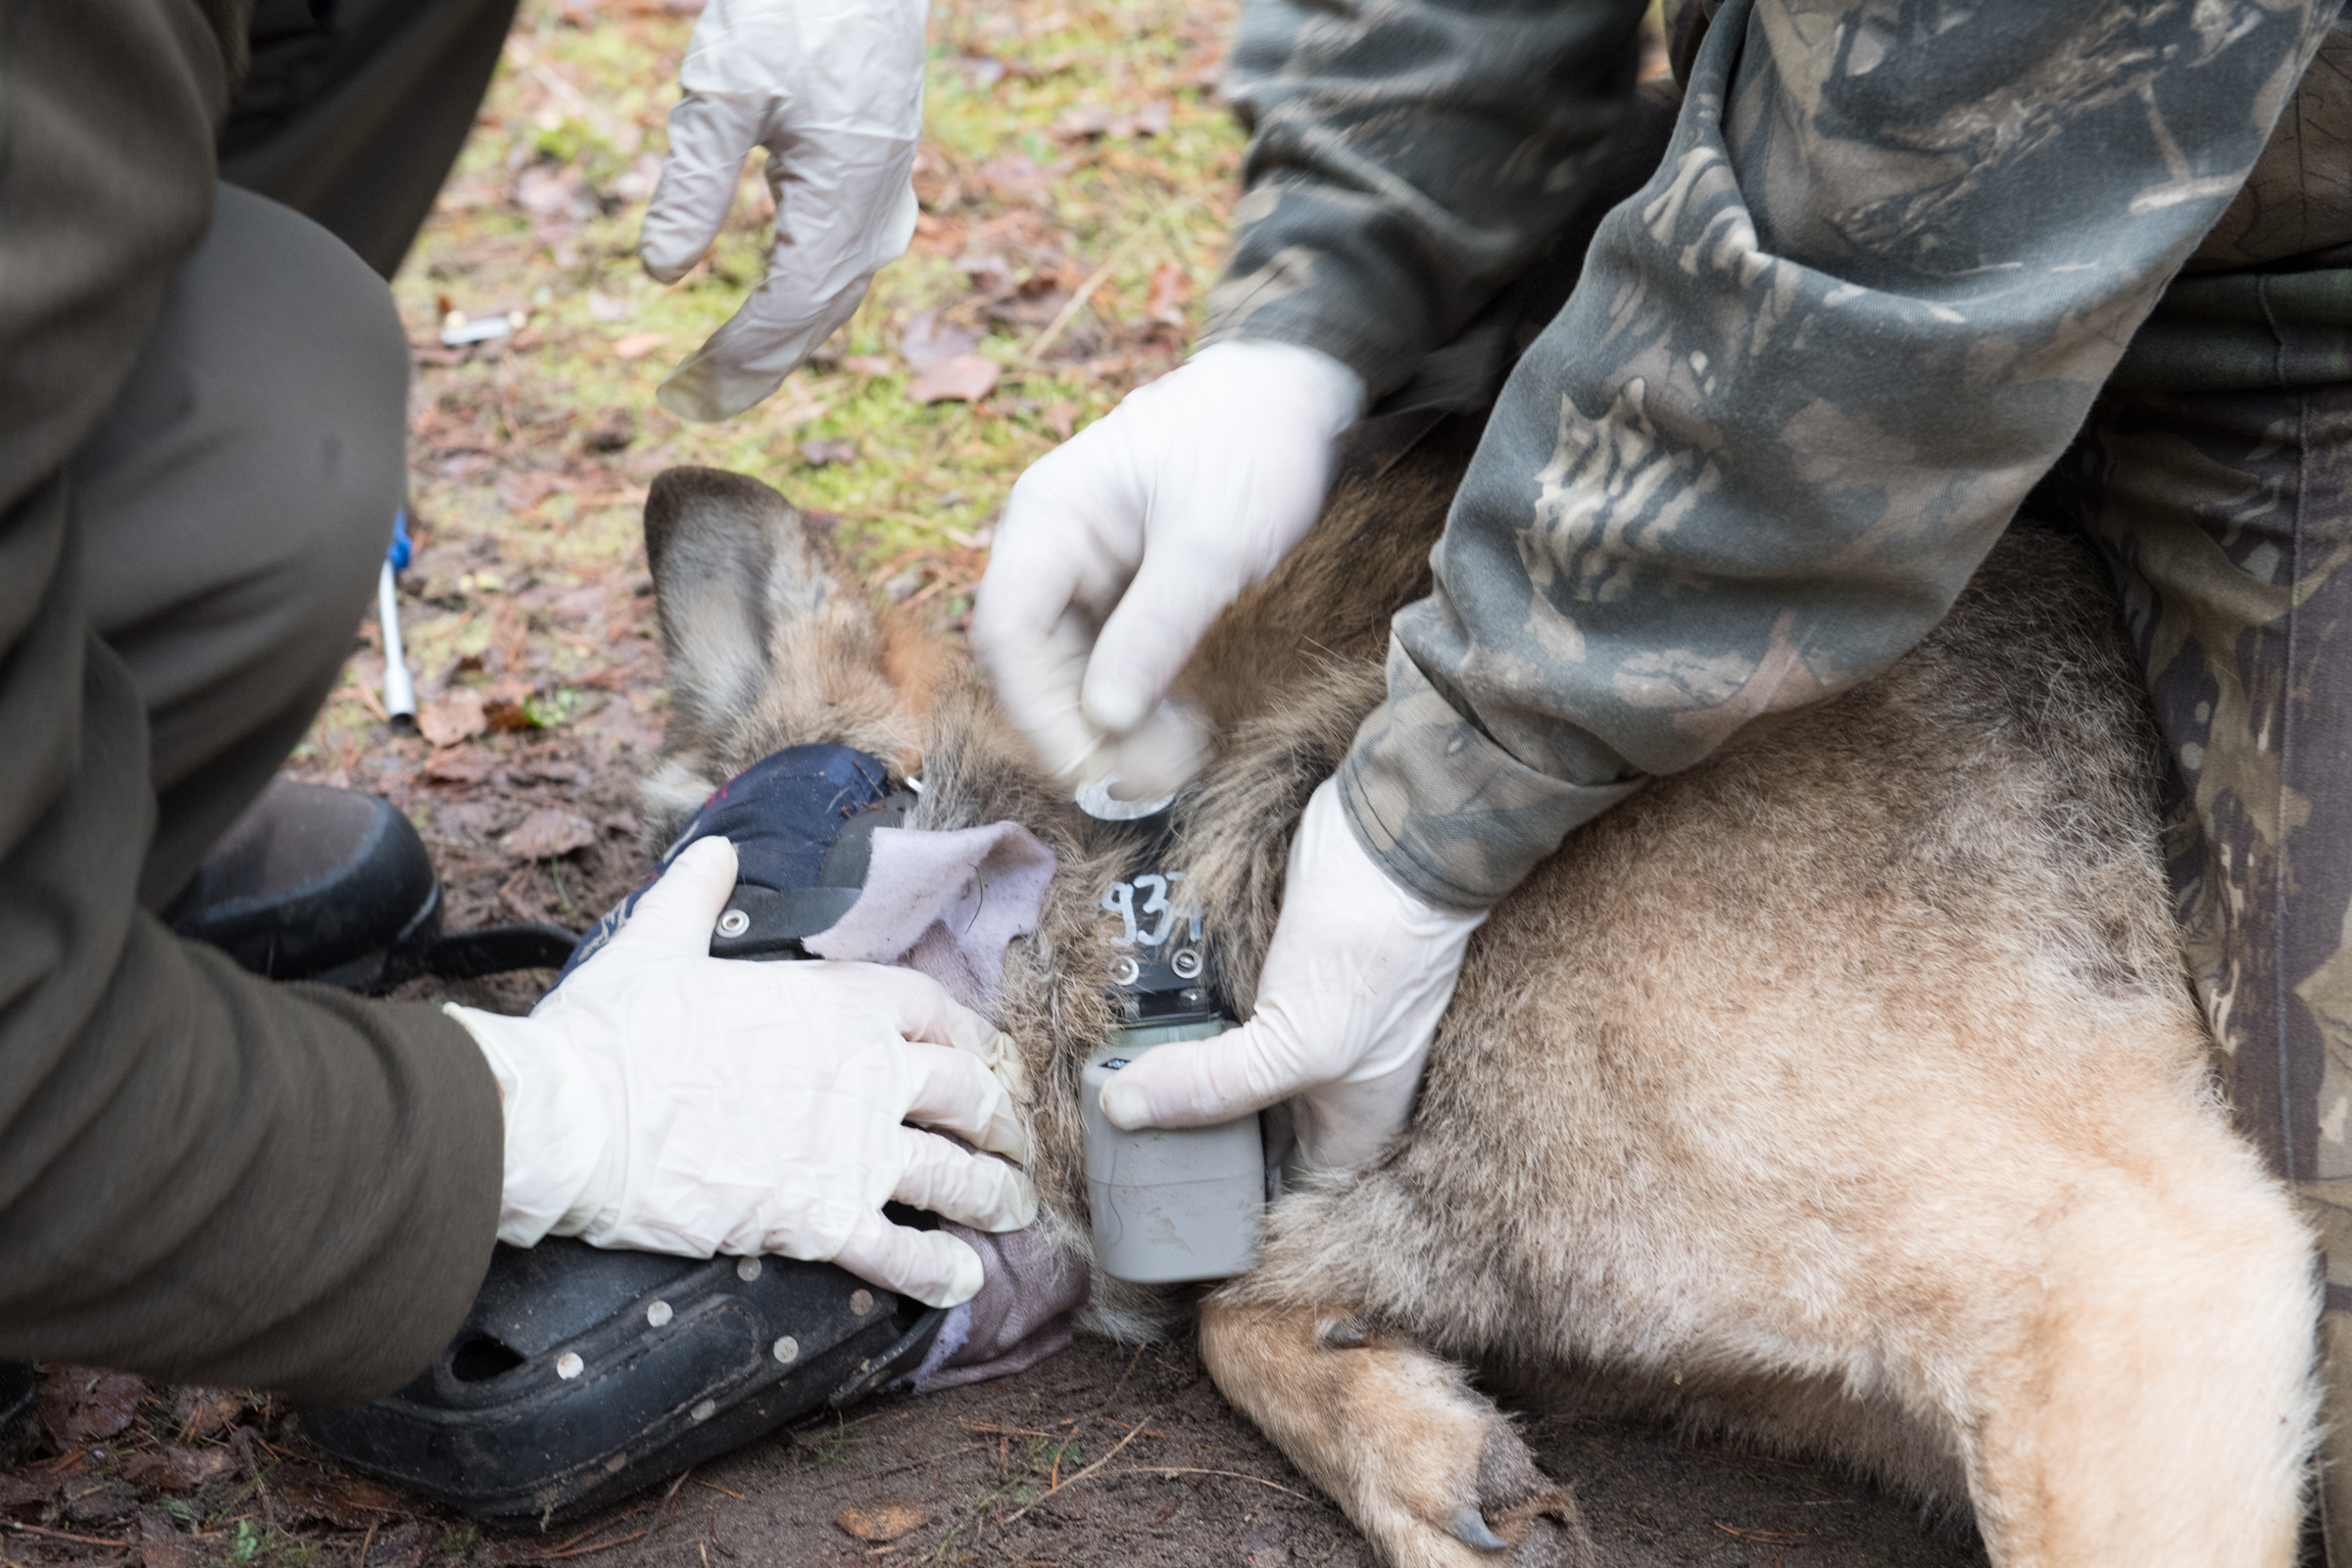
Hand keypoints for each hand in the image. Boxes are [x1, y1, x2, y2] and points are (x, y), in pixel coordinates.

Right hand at [447, 837, 1033, 1308]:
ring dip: (996, 1196)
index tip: (989, 1054)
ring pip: (956, 1175)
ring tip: (1017, 1210)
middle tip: (1020, 1141)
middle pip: (969, 1092)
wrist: (576, 1118)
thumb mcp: (658, 942)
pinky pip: (902, 1252)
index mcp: (835, 1002)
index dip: (972, 1034)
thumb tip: (714, 854)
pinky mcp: (821, 1220)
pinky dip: (940, 1270)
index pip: (934, 1010)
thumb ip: (698, 896)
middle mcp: (864, 1073)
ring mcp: (851, 1150)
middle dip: (1004, 1119)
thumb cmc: (614, 1032)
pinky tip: (964, 1281)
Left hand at [638, 0, 926, 421]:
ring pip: (833, 296)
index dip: (738, 355)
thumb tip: (658, 272)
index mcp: (844, 198)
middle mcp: (877, 214)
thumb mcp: (722, 91)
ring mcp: (887, 200)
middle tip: (691, 406)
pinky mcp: (881, 182)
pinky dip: (803, 301)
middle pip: (815, 317)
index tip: (687, 389)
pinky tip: (771, 313)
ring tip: (722, 375)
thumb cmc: (794, 11)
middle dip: (754, 367)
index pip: (790, 306)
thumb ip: (691, 183)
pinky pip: (842, 265)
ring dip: (778, 341)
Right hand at [971, 341, 1365, 796]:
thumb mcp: (1213, 542)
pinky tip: (1177, 730)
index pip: (1006, 630)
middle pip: (1029, 660)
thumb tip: (1106, 719)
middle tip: (1150, 781)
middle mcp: (1047, 544)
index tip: (1093, 766)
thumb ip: (1156, 630)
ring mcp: (1078, 567)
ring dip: (1110, 725)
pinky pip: (1103, 659)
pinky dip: (1134, 700)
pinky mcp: (1114, 588)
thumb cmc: (1250, 444)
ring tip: (1174, 763)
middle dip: (1082, 727)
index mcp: (1048, 516)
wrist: (1291, 394)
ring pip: (1065, 669)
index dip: (1037, 710)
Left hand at [1097, 778, 1484, 1171]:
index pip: (1280, 1194)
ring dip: (1178, 1079)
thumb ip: (1214, 1086)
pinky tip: (1132, 1029)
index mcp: (1350, 1125)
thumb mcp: (1298, 1043)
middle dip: (1187, 1139)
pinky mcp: (1271, 979)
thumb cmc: (1371, 956)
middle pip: (1245, 1135)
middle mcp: (1325, 1086)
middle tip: (1112, 1148)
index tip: (1154, 1210)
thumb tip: (1122, 1109)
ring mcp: (1296, 1029)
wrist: (1391, 841)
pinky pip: (1217, 1020)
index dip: (1226, 1210)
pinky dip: (1182, 1025)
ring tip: (1107, 1091)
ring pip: (1225, 1073)